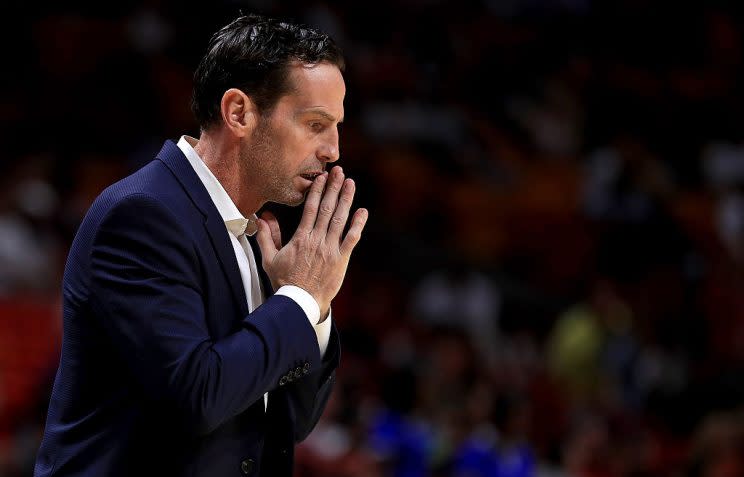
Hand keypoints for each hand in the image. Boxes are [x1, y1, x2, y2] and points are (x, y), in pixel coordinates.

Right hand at [256, 166, 367, 319]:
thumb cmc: (284, 281)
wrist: (300, 303)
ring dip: (346, 199)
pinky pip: (351, 239)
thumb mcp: (269, 259)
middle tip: (340, 172)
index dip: (317, 191)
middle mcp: (317, 240)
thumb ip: (267, 236)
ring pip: (340, 219)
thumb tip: (262, 217)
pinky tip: (363, 211)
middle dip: (334, 188)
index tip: (322, 177)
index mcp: (300, 238)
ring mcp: (330, 250)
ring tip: (351, 183)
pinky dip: (358, 224)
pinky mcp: (341, 260)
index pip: (310, 208)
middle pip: (326, 208)